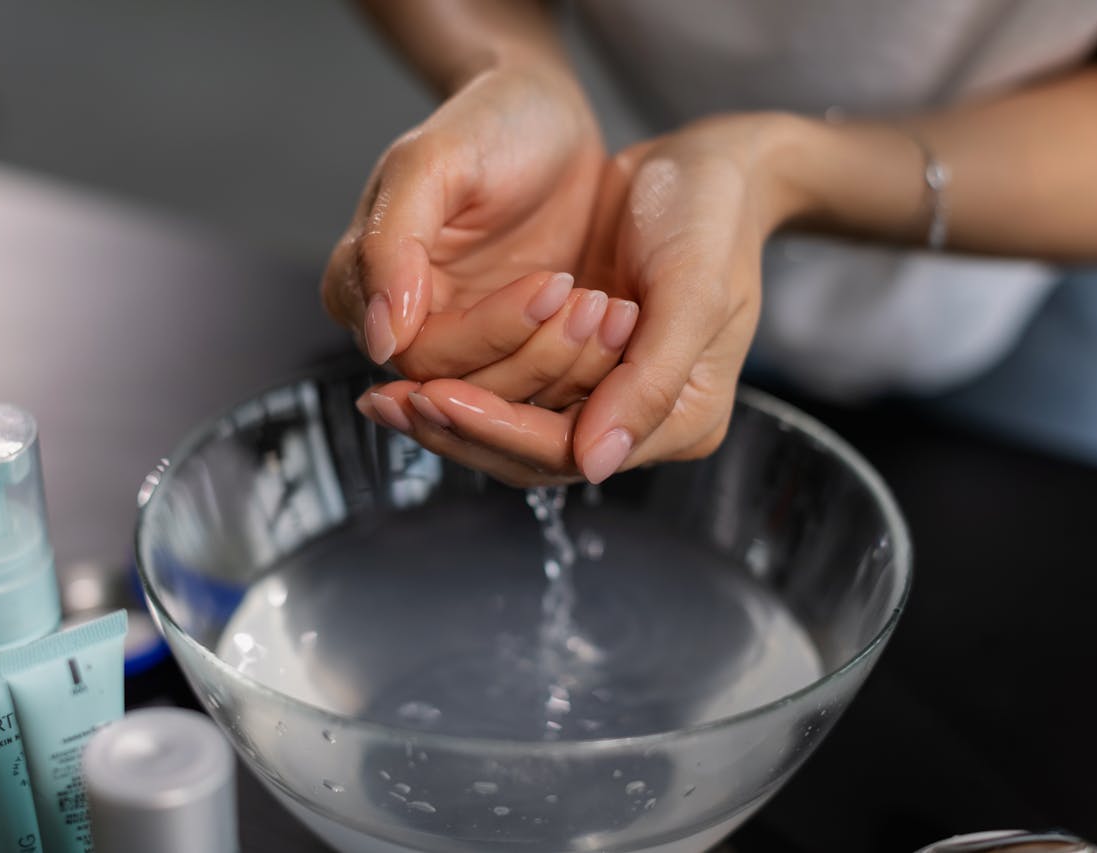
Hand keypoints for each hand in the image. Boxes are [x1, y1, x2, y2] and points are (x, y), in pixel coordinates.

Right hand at [321, 57, 609, 386]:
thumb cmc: (489, 120)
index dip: (488, 332)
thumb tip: (380, 335)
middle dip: (536, 351)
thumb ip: (389, 242)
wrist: (546, 116)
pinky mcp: (512, 347)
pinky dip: (583, 365)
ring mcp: (462, 339)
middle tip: (592, 301)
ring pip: (506, 397)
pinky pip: (539, 385)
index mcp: (364, 286)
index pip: (418, 353)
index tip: (551, 285)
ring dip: (565, 362)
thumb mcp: (431, 160)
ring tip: (611, 309)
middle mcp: (407, 323)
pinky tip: (616, 323)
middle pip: (463, 386)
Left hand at [356, 114, 806, 485]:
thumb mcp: (693, 289)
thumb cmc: (709, 216)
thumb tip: (593, 465)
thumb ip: (650, 381)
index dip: (498, 427)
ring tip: (387, 394)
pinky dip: (464, 382)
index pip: (571, 449)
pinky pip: (512, 391)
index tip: (434, 397)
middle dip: (459, 428)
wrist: (707, 164)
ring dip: (453, 413)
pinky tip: (411, 373)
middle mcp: (641, 422)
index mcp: (684, 418)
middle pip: (533, 454)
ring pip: (515, 428)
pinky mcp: (577, 367)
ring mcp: (606, 395)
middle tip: (390, 402)